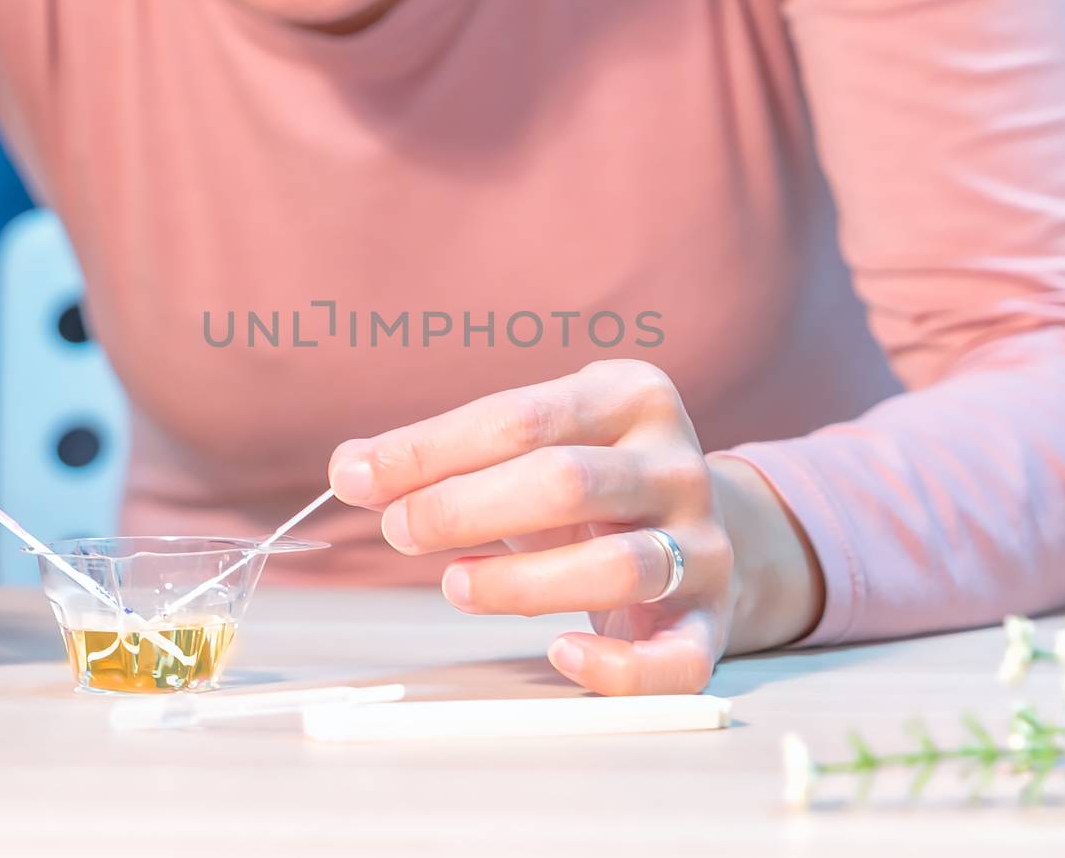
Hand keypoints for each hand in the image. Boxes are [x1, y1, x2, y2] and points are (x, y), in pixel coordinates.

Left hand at [327, 359, 822, 694]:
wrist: (713, 531)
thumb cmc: (592, 486)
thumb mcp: (533, 446)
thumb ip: (447, 454)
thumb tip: (350, 470)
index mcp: (632, 397)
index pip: (520, 417)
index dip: (429, 450)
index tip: (356, 479)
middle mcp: (678, 466)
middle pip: (568, 483)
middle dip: (465, 508)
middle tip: (399, 532)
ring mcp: (705, 546)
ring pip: (619, 566)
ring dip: (521, 584)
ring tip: (455, 585)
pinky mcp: (714, 622)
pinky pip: (678, 660)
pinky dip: (618, 668)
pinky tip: (559, 655)